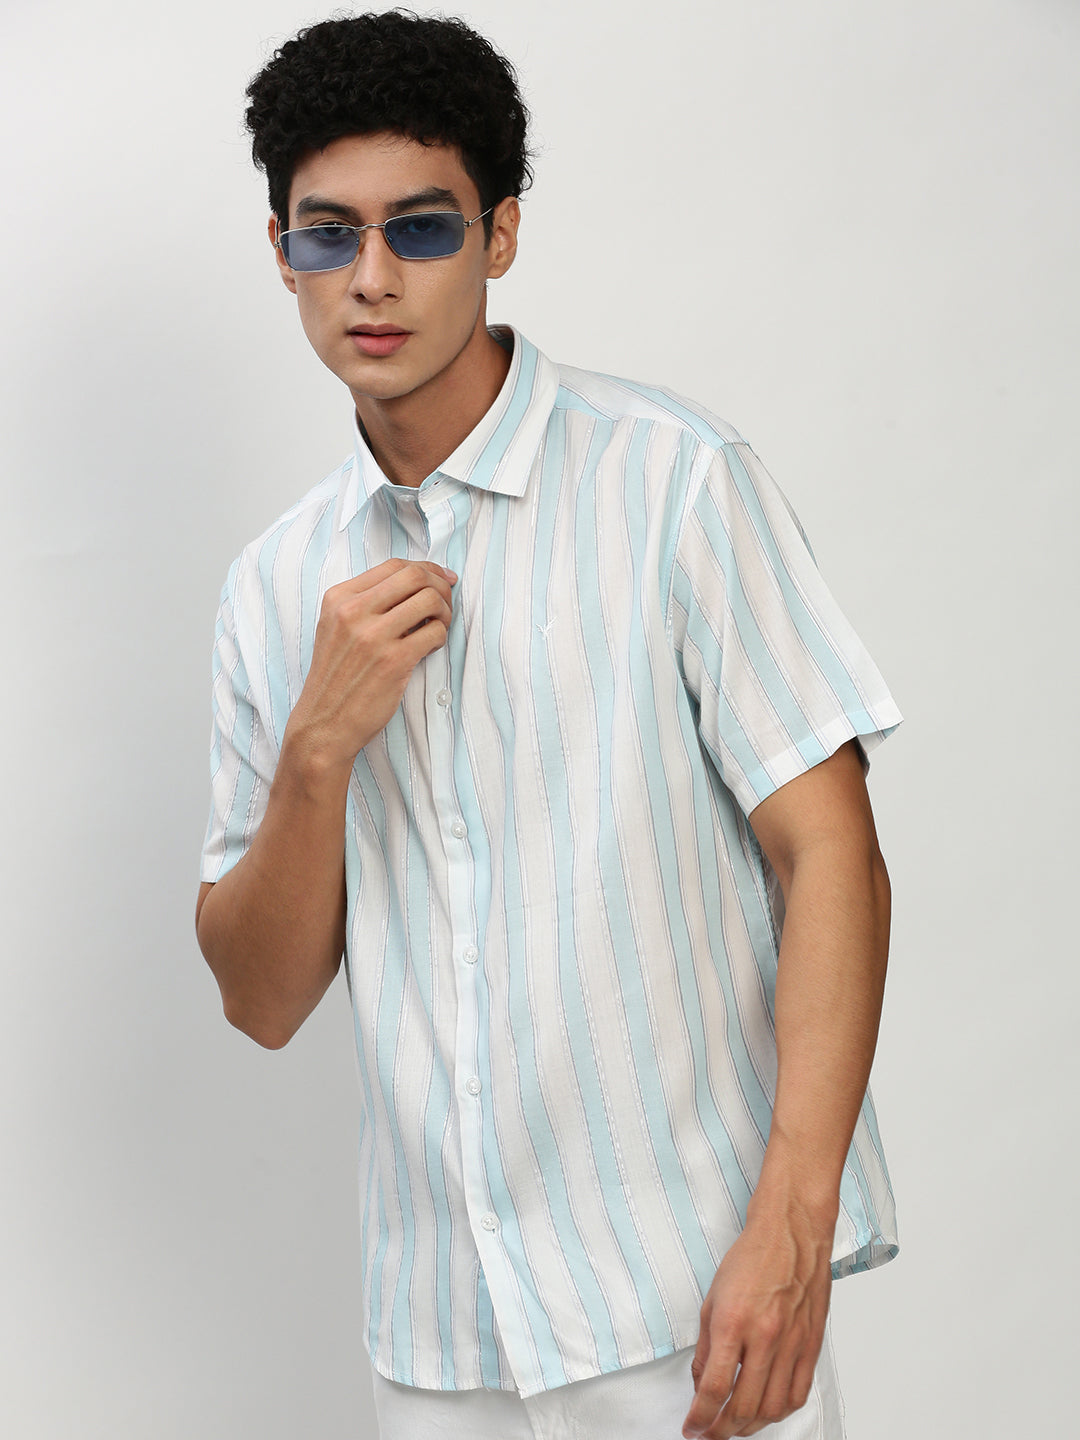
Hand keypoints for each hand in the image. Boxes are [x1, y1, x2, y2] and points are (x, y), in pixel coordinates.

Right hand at [287, 558, 455, 766]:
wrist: (324, 723)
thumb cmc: (336, 678)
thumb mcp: (335, 629)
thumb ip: (366, 603)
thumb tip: (417, 582)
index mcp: (339, 599)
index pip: (394, 566)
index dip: (426, 569)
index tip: (442, 579)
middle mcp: (353, 612)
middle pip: (415, 576)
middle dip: (441, 586)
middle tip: (446, 603)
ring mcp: (373, 636)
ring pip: (430, 600)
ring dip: (445, 612)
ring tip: (439, 627)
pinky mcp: (393, 661)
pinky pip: (434, 633)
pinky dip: (441, 637)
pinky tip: (430, 648)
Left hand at [682, 1205, 832, 1437]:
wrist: (792, 1234)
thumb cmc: (752, 1258)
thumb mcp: (713, 1298)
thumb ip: (706, 1347)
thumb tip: (702, 1385)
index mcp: (732, 1323)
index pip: (715, 1388)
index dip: (700, 1417)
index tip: (692, 1428)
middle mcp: (764, 1337)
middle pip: (743, 1407)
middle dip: (722, 1430)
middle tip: (709, 1434)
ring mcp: (792, 1344)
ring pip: (772, 1408)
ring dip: (750, 1426)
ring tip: (735, 1427)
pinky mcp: (811, 1345)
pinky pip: (798, 1394)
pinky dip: (780, 1411)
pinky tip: (766, 1411)